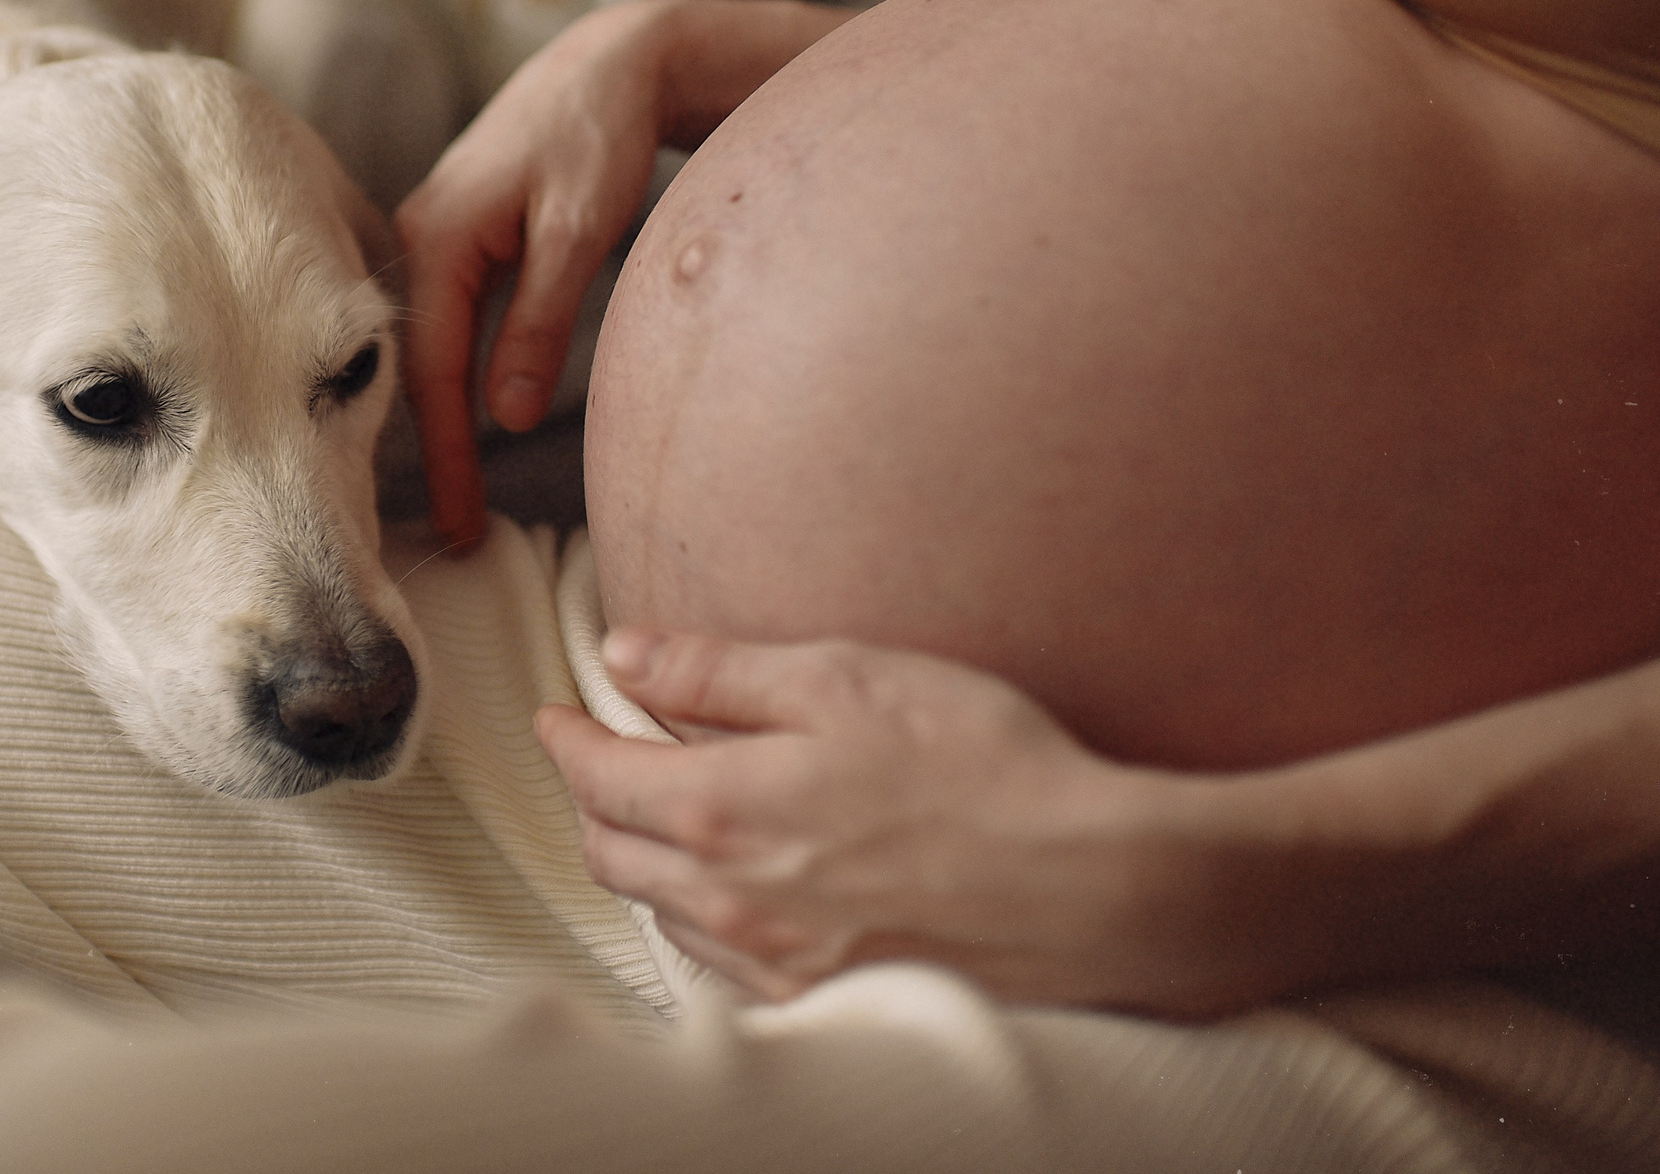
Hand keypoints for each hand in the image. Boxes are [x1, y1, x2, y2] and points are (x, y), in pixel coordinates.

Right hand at [395, 0, 850, 543]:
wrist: (609, 63)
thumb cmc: (599, 136)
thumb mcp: (580, 231)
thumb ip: (538, 321)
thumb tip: (504, 416)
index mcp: (437, 238)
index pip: (437, 374)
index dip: (449, 458)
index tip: (461, 526)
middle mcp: (417, 237)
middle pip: (423, 371)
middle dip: (437, 457)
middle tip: (457, 539)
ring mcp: (431, 237)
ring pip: (434, 351)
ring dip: (445, 423)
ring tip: (460, 500)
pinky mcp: (454, 239)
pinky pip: (447, 325)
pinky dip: (455, 379)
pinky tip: (466, 426)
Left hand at [537, 629, 1287, 1014]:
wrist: (1100, 889)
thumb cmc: (984, 768)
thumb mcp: (847, 678)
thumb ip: (719, 673)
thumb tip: (624, 657)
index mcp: (718, 811)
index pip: (596, 776)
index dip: (567, 738)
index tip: (559, 714)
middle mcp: (729, 902)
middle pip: (612, 853)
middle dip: (592, 800)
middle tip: (601, 759)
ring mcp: (774, 965)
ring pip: (662, 914)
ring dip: (645, 862)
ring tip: (665, 817)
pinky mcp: (824, 1002)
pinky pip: (721, 967)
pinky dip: (702, 920)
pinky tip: (735, 890)